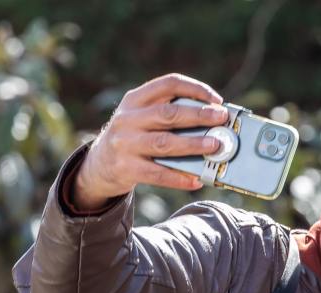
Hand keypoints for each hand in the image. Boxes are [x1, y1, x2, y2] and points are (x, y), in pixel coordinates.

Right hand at [71, 74, 227, 209]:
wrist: (100, 163)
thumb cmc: (133, 137)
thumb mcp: (141, 116)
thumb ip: (167, 113)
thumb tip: (211, 121)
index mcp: (135, 99)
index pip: (168, 84)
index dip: (195, 89)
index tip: (216, 100)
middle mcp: (128, 119)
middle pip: (168, 114)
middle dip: (198, 115)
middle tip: (221, 119)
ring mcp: (125, 143)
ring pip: (164, 143)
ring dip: (192, 144)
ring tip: (215, 146)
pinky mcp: (126, 168)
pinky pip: (158, 174)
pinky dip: (179, 178)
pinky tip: (196, 180)